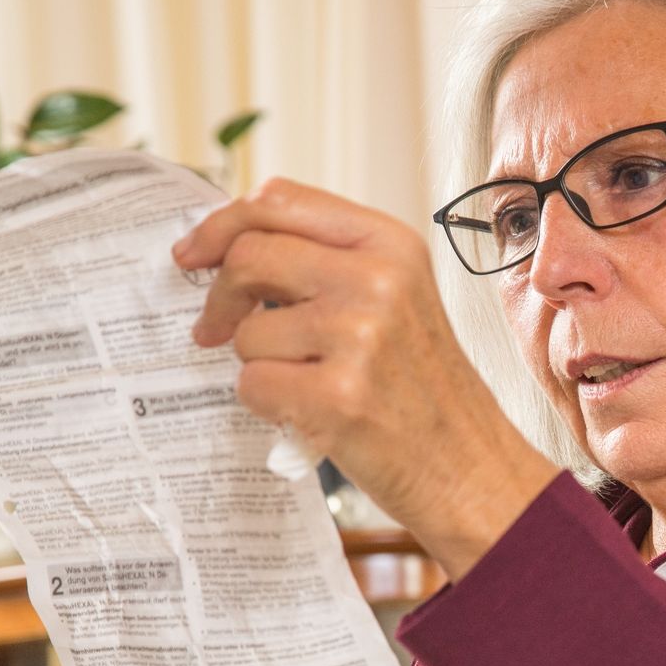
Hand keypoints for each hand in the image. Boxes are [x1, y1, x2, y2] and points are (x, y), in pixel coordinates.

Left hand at [177, 177, 557, 579]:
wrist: (470, 466)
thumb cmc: (422, 387)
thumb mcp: (396, 297)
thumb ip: (328, 261)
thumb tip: (227, 246)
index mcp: (390, 244)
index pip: (279, 200)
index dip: (222, 224)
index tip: (194, 253)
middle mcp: (378, 280)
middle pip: (249, 256)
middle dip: (218, 298)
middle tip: (214, 330)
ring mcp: (359, 337)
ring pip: (247, 331)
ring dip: (259, 364)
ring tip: (308, 383)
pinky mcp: (337, 397)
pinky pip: (252, 384)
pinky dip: (268, 405)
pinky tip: (311, 414)